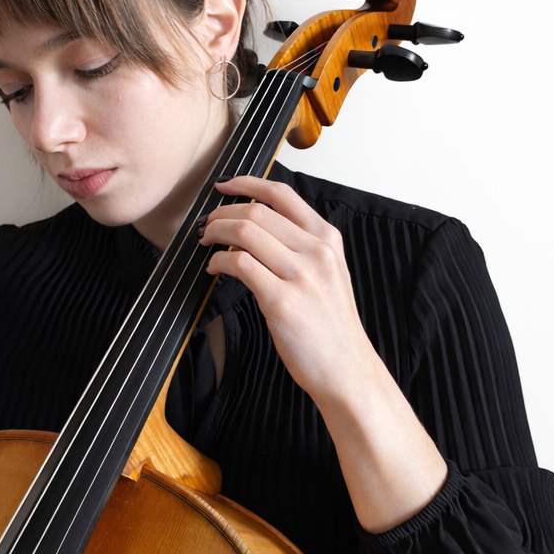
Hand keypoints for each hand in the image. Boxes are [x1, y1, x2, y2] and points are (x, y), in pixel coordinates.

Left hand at [199, 175, 447, 532]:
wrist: (347, 370)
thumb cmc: (331, 326)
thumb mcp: (329, 273)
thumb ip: (302, 246)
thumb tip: (259, 225)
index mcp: (328, 239)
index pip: (281, 194)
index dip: (246, 183)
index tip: (224, 185)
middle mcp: (317, 252)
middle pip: (256, 211)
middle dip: (222, 213)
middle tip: (206, 224)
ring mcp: (301, 275)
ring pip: (245, 233)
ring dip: (215, 234)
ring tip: (205, 243)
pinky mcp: (282, 301)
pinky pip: (239, 265)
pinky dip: (218, 262)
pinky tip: (214, 269)